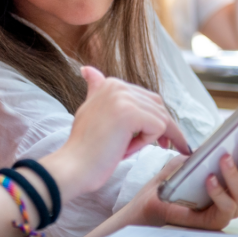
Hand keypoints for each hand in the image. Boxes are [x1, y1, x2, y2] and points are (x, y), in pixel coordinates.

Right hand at [44, 66, 190, 200]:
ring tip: (126, 149)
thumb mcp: (90, 110)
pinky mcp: (130, 113)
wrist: (74, 166)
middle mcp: (118, 86)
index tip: (158, 137)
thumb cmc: (84, 146)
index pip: (148, 99)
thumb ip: (96, 90)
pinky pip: (158, 128)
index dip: (153, 119)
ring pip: (161, 118)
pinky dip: (146, 143)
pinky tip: (124, 150)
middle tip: (163, 147)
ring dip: (151, 138)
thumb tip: (88, 70)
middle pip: (158, 106)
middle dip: (164, 128)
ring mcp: (123, 98)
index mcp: (111, 84)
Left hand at [129, 131, 237, 230]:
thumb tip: (230, 133)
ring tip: (223, 157)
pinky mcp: (219, 220)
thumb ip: (214, 147)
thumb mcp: (197, 156)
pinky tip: (209, 179)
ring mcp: (232, 207)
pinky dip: (218, 192)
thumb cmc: (177, 177)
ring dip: (234, 173)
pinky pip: (226, 207)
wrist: (153, 199)